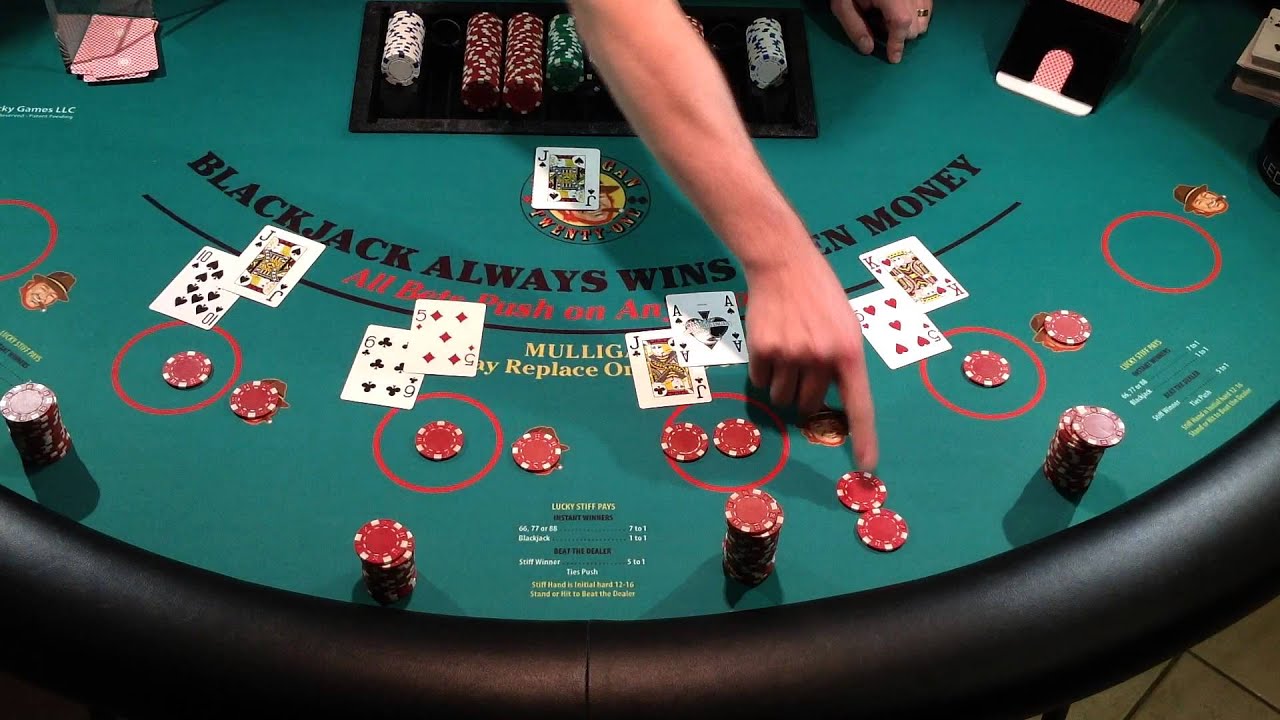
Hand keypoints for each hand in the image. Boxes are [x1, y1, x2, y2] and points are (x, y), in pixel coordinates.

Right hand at [744, 248, 878, 470]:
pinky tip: (769, 344)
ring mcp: (790, 354)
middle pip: (809, 406)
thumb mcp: (845, 325)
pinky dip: (763, 371)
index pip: (859, 405)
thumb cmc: (820, 294)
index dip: (864, 438)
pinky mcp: (763, 350)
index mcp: (849, 352)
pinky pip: (761, 381)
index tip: (867, 467)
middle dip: (804, 395)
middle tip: (802, 367)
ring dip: (782, 385)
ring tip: (786, 351)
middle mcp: (821, 357)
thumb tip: (832, 401)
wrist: (784, 263)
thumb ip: (842, 361)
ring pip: (782, 397)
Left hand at [830, 0, 932, 63]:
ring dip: (911, 26)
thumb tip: (867, 49)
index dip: (897, 44)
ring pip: (925, 17)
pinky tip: (900, 10)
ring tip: (889, 16)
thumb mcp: (842, 5)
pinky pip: (927, 6)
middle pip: (916, 25)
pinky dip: (917, 14)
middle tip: (881, 26)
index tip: (893, 58)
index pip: (902, 23)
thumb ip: (854, 26)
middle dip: (901, 35)